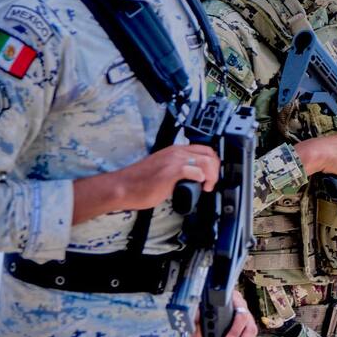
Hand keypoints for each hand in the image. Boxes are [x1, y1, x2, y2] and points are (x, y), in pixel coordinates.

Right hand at [72, 144, 218, 224]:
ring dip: (211, 175)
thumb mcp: (163, 170)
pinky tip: (198, 186)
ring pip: (205, 161)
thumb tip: (192, 180)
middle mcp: (175, 152)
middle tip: (210, 183)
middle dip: (215, 170)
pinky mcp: (169, 172)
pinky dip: (200, 178)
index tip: (211, 175)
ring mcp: (173, 161)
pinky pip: (193, 171)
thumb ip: (177, 170)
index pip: (204, 149)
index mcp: (174, 151)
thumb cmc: (138, 183)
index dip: (213, 162)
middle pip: (209, 154)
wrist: (121, 187)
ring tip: (206, 186)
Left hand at [191, 289, 256, 336]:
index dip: (236, 329)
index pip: (241, 315)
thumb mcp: (200, 306)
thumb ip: (198, 320)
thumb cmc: (208, 299)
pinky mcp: (244, 328)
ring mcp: (246, 319)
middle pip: (250, 328)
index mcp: (235, 302)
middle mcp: (244, 310)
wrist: (211, 292)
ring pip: (251, 336)